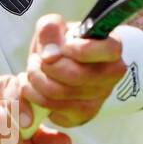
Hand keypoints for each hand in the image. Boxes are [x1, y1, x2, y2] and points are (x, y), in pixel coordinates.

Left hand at [21, 14, 127, 128]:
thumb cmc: (60, 45)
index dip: (82, 49)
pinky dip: (35, 97)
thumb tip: (50, 56)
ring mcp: (99, 98)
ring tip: (32, 72)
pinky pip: (54, 109)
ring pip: (61, 94)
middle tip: (37, 60)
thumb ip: (50, 30)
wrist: (58, 67)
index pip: (109, 50)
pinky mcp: (82, 116)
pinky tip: (32, 88)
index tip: (64, 47)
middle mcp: (110, 75)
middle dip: (47, 66)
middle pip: (76, 75)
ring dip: (36, 81)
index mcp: (110, 48)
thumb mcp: (54, 28)